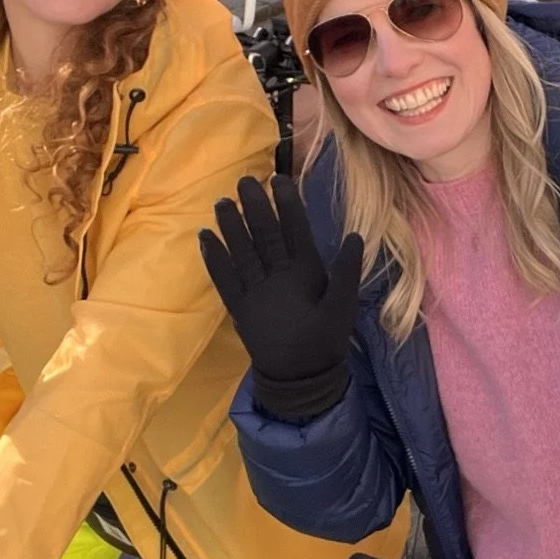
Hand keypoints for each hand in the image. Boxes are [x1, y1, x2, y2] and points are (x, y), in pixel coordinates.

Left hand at [199, 174, 363, 422]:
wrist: (299, 379)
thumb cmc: (325, 341)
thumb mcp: (345, 307)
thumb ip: (348, 271)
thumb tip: (355, 235)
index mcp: (304, 275)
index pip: (295, 230)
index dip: (287, 203)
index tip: (279, 179)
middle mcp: (275, 278)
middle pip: (264, 235)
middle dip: (253, 206)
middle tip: (244, 181)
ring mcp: (253, 292)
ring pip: (240, 251)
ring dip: (229, 225)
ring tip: (221, 201)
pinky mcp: (238, 307)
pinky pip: (222, 278)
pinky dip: (212, 256)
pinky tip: (204, 237)